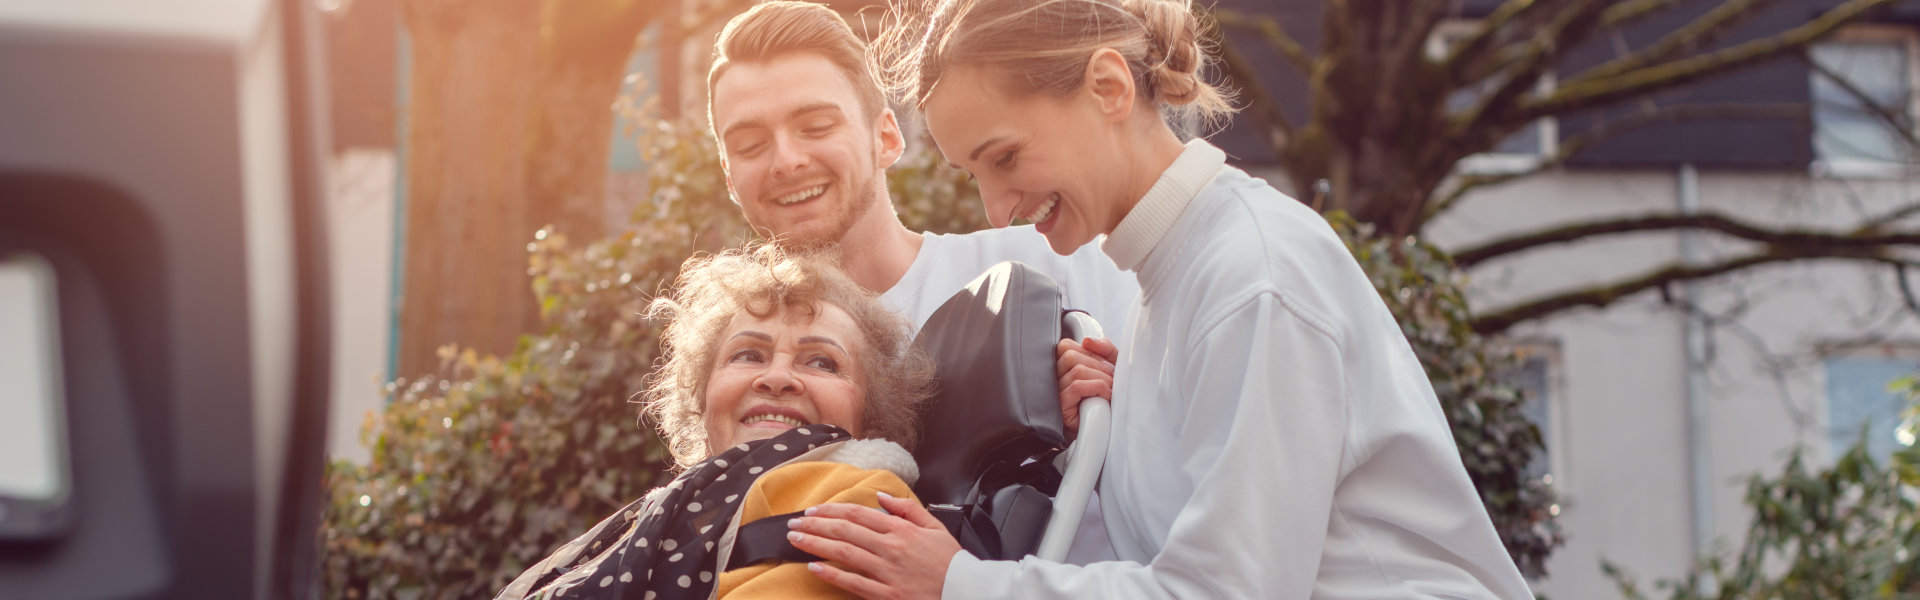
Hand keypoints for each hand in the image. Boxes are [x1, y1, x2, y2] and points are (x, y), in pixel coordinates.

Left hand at [788, 492, 960, 599]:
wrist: (966, 593)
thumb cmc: (951, 564)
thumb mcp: (936, 528)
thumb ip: (908, 509)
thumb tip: (881, 496)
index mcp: (902, 530)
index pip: (859, 514)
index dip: (832, 510)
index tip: (814, 510)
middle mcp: (891, 548)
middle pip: (845, 531)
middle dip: (815, 525)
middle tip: (794, 522)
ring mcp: (888, 572)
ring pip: (844, 553)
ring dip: (816, 544)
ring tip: (796, 539)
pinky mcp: (887, 594)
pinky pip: (854, 583)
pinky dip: (832, 575)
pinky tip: (814, 567)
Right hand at [1056, 337, 1117, 439]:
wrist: (1105, 433)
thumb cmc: (1107, 402)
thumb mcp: (1111, 369)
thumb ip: (1104, 350)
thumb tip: (1088, 340)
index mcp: (1062, 368)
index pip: (1066, 346)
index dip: (1089, 351)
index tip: (1105, 366)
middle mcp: (1053, 379)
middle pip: (1070, 355)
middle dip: (1098, 365)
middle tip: (1112, 381)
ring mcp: (1054, 394)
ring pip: (1076, 370)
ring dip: (1101, 378)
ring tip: (1110, 390)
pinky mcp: (1060, 408)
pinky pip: (1077, 386)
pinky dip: (1097, 388)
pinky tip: (1105, 398)